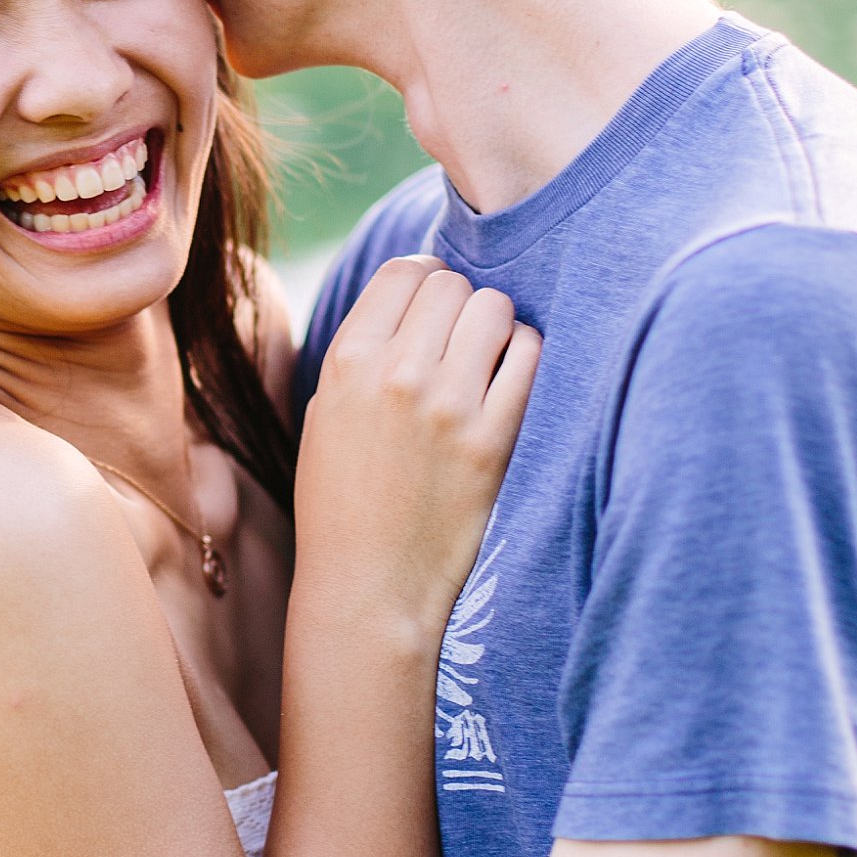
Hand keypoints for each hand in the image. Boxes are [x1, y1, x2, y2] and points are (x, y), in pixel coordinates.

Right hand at [296, 258, 540, 636]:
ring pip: (495, 309)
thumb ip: (366, 349)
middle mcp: (396, 373)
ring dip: (495, 328)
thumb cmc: (343, 500)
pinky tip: (509, 382)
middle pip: (454, 285)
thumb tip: (416, 290)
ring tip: (485, 361)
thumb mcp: (327, 412)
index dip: (426, 282)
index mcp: (346, 360)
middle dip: (461, 305)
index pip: (405, 271)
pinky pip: (529, 355)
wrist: (370, 585)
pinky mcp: (493, 438)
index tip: (432, 309)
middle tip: (460, 342)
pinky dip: (524, 357)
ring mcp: (448, 405)